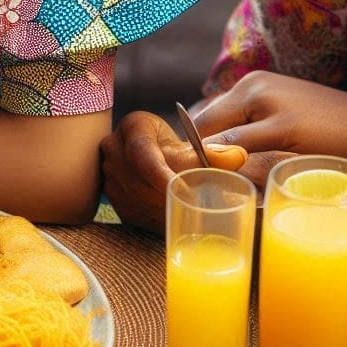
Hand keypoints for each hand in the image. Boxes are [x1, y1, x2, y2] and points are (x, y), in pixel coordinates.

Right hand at [99, 112, 205, 231]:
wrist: (157, 158)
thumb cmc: (177, 149)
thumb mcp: (193, 147)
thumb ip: (214, 153)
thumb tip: (238, 156)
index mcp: (133, 126)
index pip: (143, 152)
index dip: (162, 174)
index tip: (185, 191)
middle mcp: (113, 147)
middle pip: (139, 178)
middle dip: (166, 197)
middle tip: (194, 209)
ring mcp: (108, 171)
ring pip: (134, 197)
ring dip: (160, 210)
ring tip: (187, 216)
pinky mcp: (109, 194)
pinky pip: (130, 211)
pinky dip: (152, 219)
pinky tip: (172, 220)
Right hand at [195, 71, 346, 164]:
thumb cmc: (332, 134)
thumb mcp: (282, 140)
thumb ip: (240, 143)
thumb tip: (204, 155)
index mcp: (248, 89)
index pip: (206, 122)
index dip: (197, 149)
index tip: (193, 174)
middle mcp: (249, 84)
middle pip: (213, 120)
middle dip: (210, 146)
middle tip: (209, 174)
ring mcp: (260, 88)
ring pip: (226, 121)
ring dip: (224, 142)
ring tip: (227, 166)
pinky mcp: (271, 97)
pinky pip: (242, 118)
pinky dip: (238, 135)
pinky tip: (246, 151)